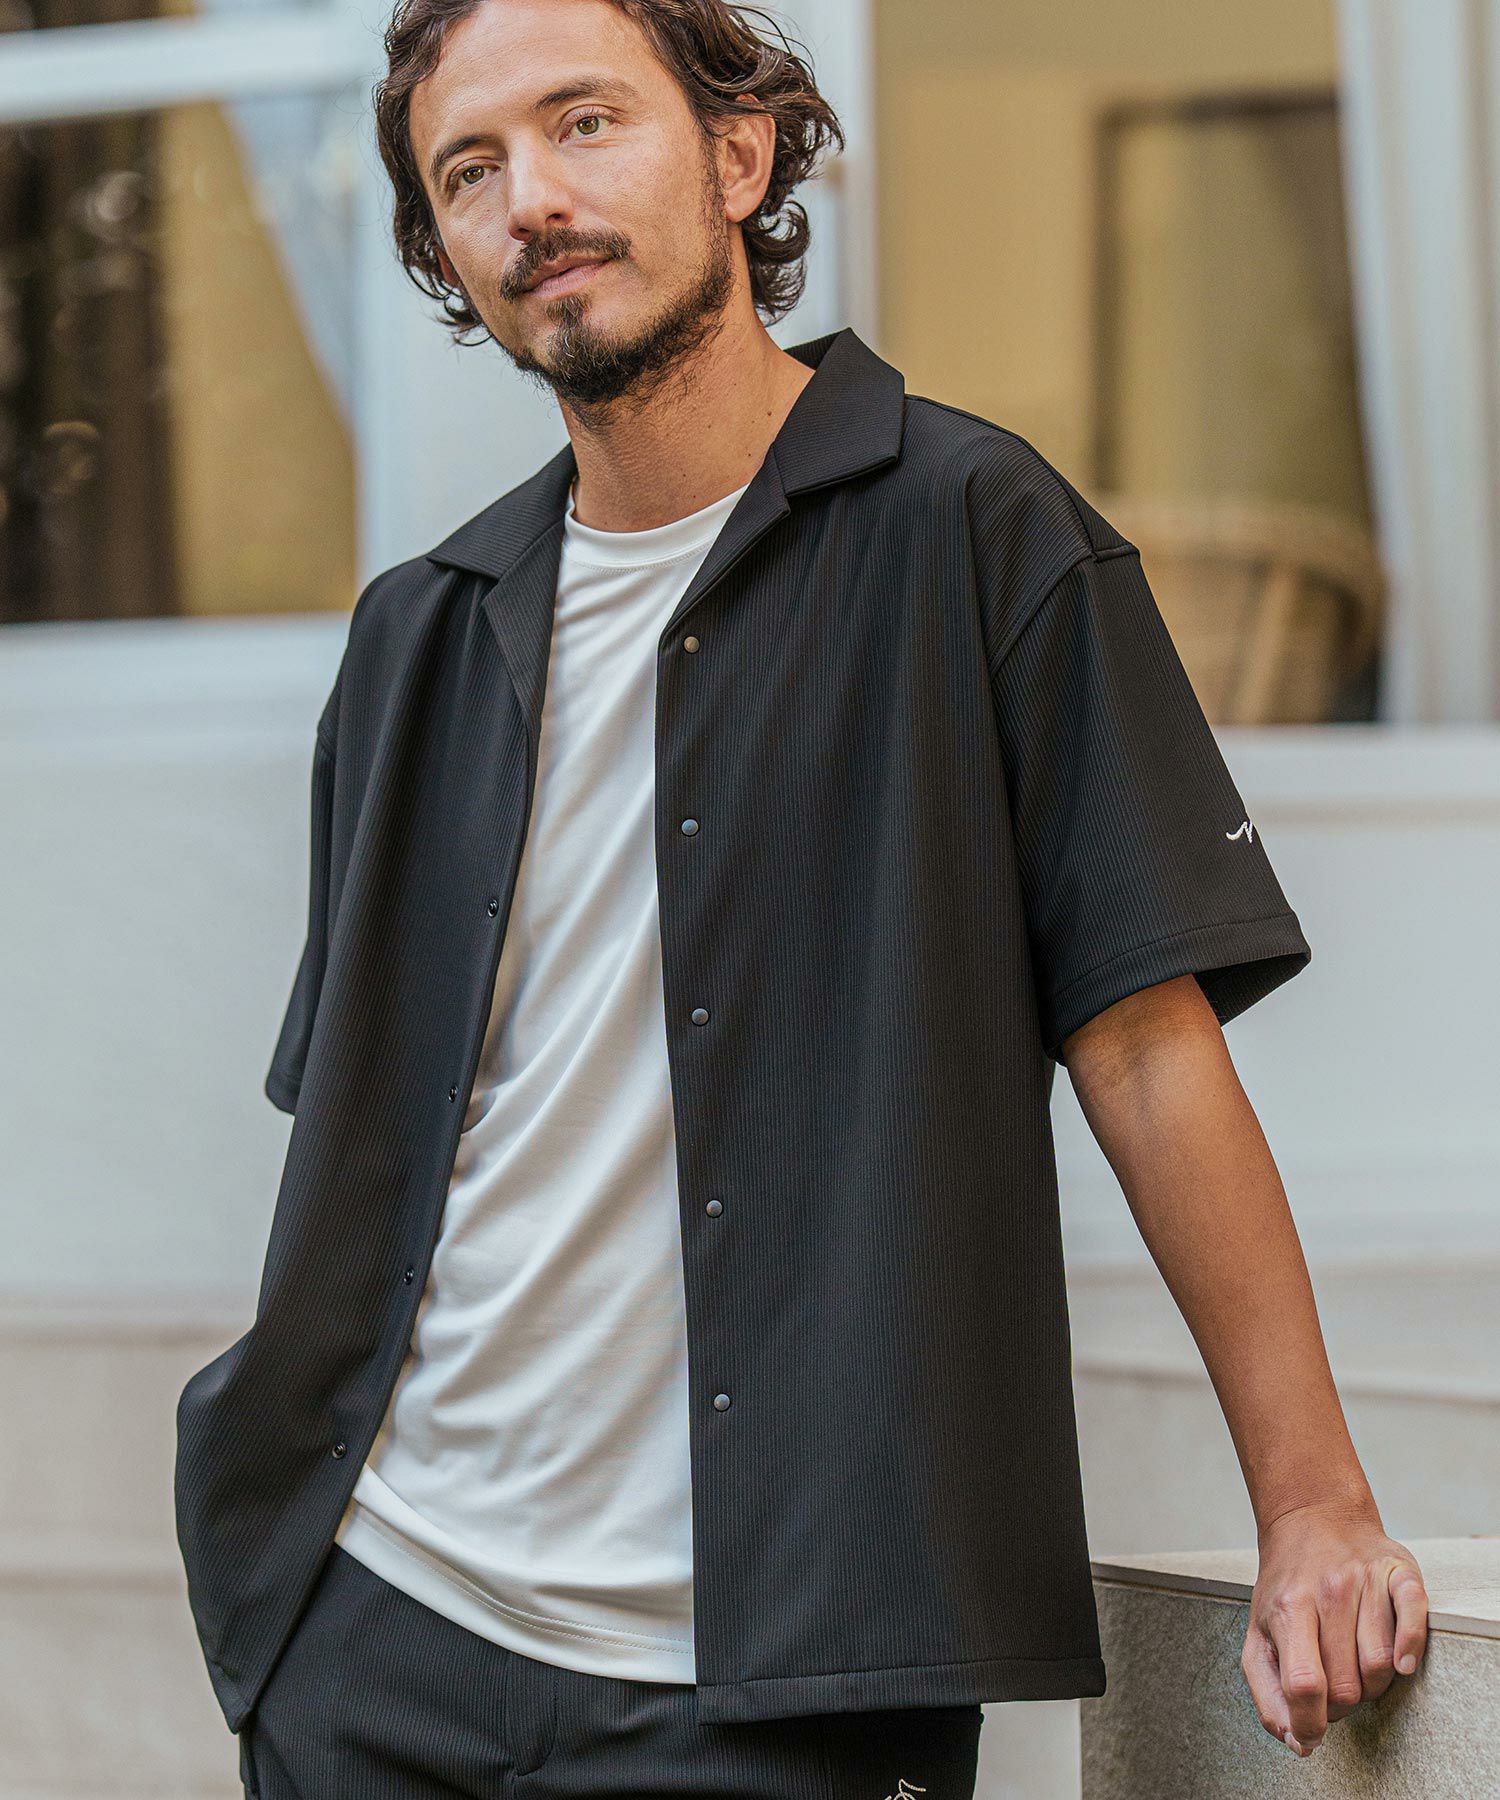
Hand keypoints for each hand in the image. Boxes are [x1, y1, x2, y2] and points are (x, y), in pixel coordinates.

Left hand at [1241, 1497, 1428, 1756]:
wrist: (1312, 1518)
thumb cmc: (1287, 1588)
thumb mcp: (1259, 1635)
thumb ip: (1268, 1696)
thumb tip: (1300, 1743)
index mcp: (1288, 1608)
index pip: (1305, 1685)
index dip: (1311, 1724)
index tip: (1313, 1733)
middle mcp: (1328, 1590)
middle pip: (1348, 1685)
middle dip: (1342, 1704)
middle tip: (1333, 1684)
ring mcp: (1365, 1579)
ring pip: (1382, 1666)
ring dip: (1373, 1682)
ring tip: (1355, 1663)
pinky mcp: (1399, 1572)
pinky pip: (1414, 1621)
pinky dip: (1411, 1650)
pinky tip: (1399, 1660)